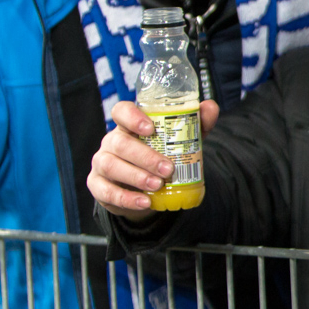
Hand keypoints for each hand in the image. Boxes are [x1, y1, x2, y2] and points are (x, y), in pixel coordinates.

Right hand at [88, 100, 219, 219]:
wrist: (145, 189)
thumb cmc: (160, 156)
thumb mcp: (179, 141)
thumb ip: (195, 124)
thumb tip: (210, 107)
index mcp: (128, 125)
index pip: (121, 111)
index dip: (132, 117)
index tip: (150, 128)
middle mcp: (112, 141)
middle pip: (120, 143)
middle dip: (145, 156)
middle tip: (167, 168)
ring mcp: (101, 163)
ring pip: (111, 166)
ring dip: (136, 176)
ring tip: (158, 185)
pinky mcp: (97, 185)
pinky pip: (106, 191)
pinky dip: (126, 198)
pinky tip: (144, 202)